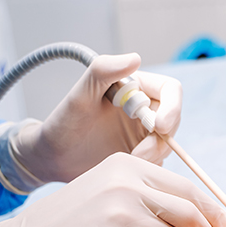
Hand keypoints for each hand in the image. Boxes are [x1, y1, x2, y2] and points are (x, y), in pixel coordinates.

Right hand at [0, 153, 225, 226]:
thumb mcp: (106, 185)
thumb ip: (146, 187)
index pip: (186, 186)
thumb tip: (198, 206)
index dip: (212, 208)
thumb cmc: (69, 220)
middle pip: (190, 211)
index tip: (223, 224)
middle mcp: (126, 185)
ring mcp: (121, 216)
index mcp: (127, 166)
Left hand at [14, 54, 182, 182]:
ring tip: (126, 162)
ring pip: (168, 144)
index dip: (173, 108)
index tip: (160, 127)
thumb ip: (103, 71)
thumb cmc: (62, 123)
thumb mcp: (79, 96)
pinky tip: (126, 169)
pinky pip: (158, 162)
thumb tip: (135, 57)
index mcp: (134, 87)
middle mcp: (143, 108)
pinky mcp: (142, 155)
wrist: (52, 158)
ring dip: (153, 156)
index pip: (170, 91)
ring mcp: (144, 133)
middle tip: (138, 155)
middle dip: (160, 140)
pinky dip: (148, 167)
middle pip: (173, 120)